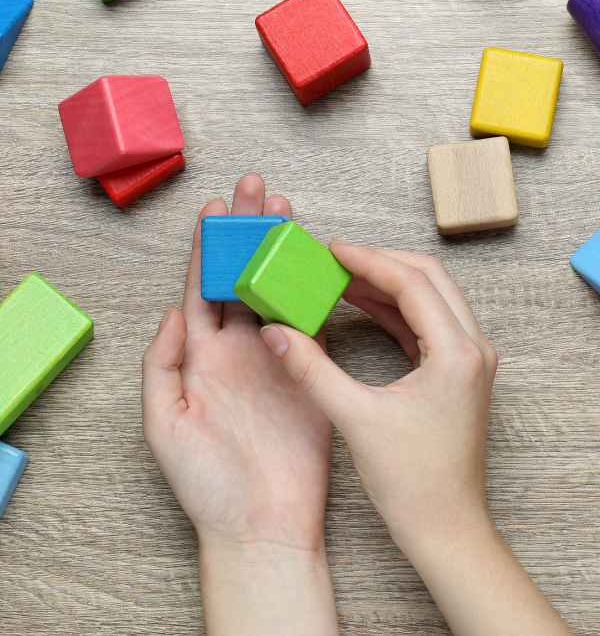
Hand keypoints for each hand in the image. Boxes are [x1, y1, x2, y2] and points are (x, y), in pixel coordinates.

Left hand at [142, 174, 338, 635]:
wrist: (262, 525)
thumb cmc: (207, 484)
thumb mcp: (165, 425)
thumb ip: (162, 365)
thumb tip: (173, 311)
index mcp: (200, 357)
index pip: (203, 288)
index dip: (208, 247)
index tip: (215, 208)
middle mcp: (237, 350)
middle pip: (241, 276)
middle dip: (246, 232)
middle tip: (255, 188)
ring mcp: (274, 357)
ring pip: (277, 289)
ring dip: (281, 250)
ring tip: (285, 211)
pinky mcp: (309, 370)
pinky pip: (311, 320)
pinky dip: (313, 288)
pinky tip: (315, 260)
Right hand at [261, 242, 572, 635]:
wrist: (446, 528)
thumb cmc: (413, 484)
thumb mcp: (355, 419)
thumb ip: (312, 370)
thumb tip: (276, 332)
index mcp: (457, 354)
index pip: (412, 283)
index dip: (369, 260)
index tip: (334, 249)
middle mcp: (472, 349)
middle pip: (429, 277)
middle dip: (381, 262)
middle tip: (337, 257)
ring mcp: (469, 360)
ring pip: (431, 296)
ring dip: (388, 282)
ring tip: (342, 276)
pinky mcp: (458, 371)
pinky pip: (428, 321)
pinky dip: (395, 308)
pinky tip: (362, 305)